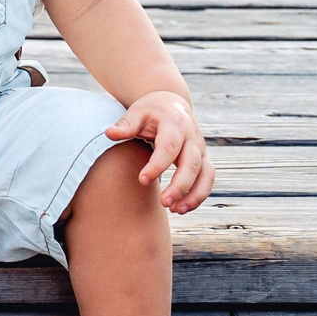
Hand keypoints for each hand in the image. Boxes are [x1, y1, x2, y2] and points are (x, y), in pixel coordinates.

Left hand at [106, 91, 214, 212]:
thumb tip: (109, 134)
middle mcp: (192, 138)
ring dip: (194, 195)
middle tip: (164, 203)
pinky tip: (181, 208)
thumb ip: (126, 124)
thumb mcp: (137, 112)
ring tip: (176, 211)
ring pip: (205, 175)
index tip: (142, 180)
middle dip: (180, 185)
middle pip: (191, 164)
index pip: (169, 146)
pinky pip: (207, 180)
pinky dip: (198, 196)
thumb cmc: (151, 110)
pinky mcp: (203, 160)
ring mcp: (200, 150)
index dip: (158, 164)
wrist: (172, 104)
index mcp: (175, 124)